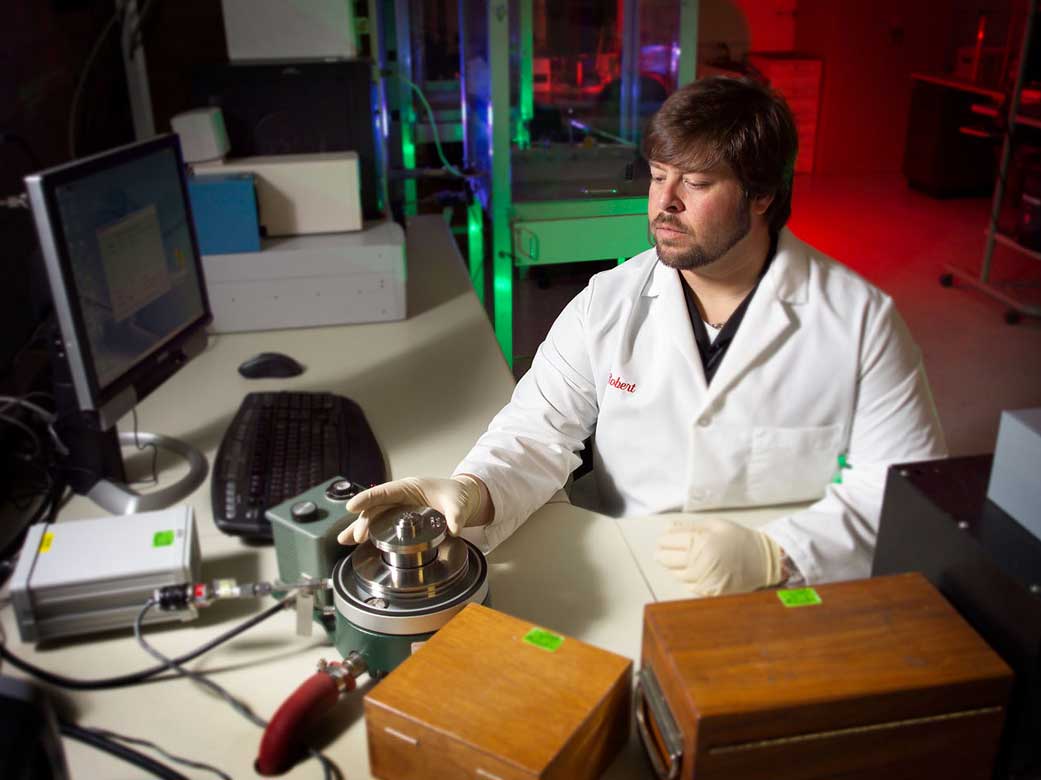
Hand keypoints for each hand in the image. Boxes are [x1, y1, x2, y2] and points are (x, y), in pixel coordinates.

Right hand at [336, 475, 485, 544]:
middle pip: (376, 508)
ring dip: (360, 528)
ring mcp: (399, 509)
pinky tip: (357, 543)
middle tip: (358, 535)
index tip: (352, 506)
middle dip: (364, 521)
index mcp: (410, 487)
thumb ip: (455, 516)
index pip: (385, 492)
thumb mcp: (458, 504)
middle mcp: (401, 498)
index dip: (368, 498)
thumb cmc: (457, 495)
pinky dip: (370, 534)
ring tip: (344, 540)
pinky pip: (382, 526)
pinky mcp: (401, 521)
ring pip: (375, 518)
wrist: (464, 499)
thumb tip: (453, 529)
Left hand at [654, 518, 784, 596]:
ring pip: (676, 574)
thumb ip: (688, 527)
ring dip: (672, 567)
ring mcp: (705, 580)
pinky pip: (688, 587)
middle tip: (660, 552)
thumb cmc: (739, 539)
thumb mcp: (714, 525)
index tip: (662, 540)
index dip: (663, 540)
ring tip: (675, 561)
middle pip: (668, 559)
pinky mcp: (710, 592)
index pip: (669, 541)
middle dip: (662, 554)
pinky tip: (690, 572)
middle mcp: (700, 562)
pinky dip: (686, 579)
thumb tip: (667, 529)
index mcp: (701, 542)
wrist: (762, 560)